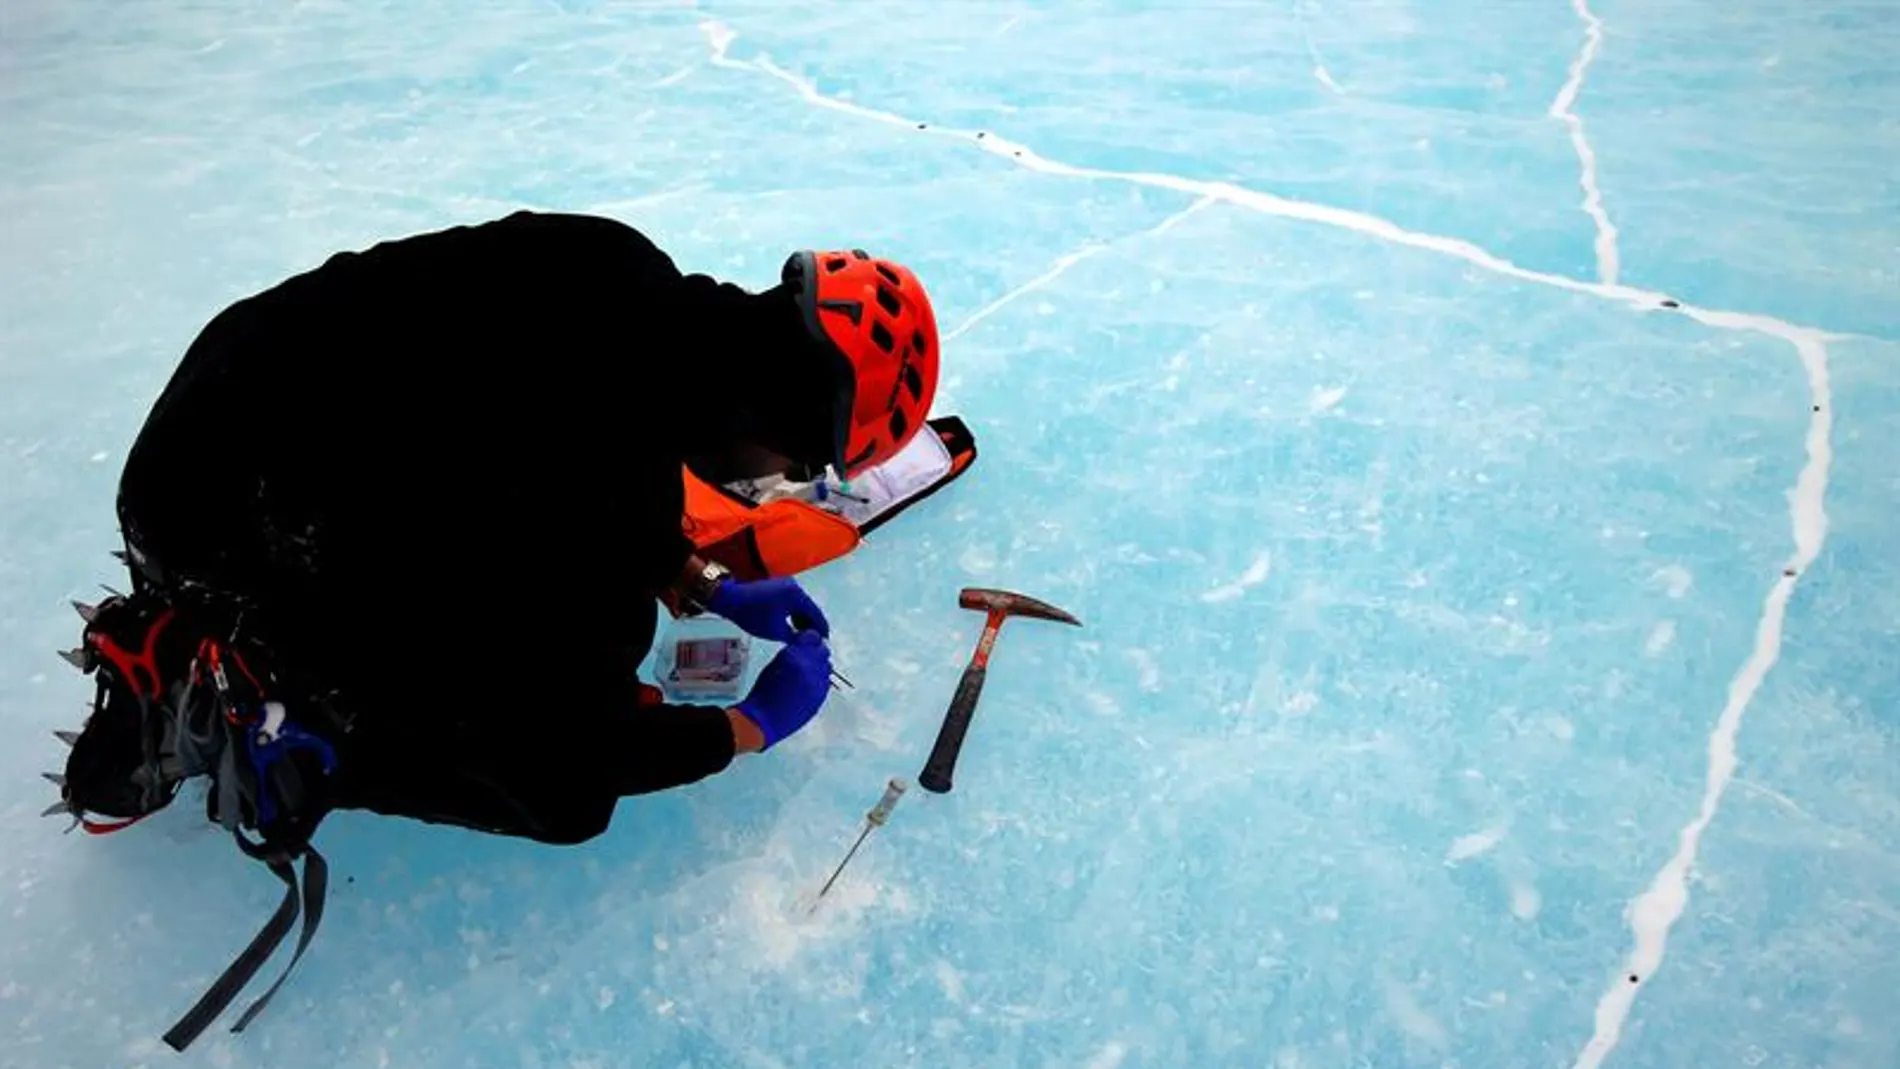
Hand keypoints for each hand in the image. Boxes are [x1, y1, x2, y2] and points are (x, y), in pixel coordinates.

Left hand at [706, 576, 829, 642]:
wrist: (730, 599)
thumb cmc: (752, 614)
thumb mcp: (776, 631)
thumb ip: (795, 637)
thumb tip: (806, 642)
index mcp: (796, 595)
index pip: (816, 613)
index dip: (821, 629)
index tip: (825, 640)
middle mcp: (794, 587)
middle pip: (809, 608)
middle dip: (812, 625)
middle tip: (814, 640)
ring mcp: (786, 585)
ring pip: (801, 605)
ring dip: (802, 619)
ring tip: (802, 635)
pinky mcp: (778, 586)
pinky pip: (792, 601)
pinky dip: (794, 613)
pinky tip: (792, 625)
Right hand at [733, 631, 831, 749]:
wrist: (765, 719)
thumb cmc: (763, 692)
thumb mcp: (775, 663)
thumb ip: (793, 652)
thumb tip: (803, 647)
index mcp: (795, 656)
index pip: (813, 637)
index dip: (808, 639)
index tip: (805, 642)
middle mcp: (810, 668)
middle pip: (823, 651)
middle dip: (816, 652)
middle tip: (807, 657)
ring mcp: (818, 684)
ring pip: (827, 666)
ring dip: (819, 666)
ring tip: (807, 673)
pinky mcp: (821, 697)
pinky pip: (825, 682)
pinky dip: (819, 681)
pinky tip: (808, 686)